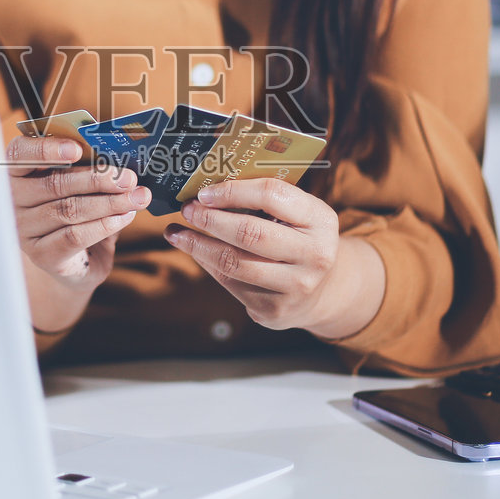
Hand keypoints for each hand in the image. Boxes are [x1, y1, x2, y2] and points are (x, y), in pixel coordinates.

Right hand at [6, 135, 150, 331]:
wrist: (77, 261)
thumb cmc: (77, 211)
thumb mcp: (79, 184)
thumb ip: (88, 166)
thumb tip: (120, 156)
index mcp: (17, 172)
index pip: (19, 154)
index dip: (46, 149)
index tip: (77, 148)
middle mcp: (14, 200)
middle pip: (55, 184)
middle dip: (97, 179)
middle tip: (128, 177)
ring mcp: (24, 230)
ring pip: (69, 210)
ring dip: (109, 202)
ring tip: (136, 197)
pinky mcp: (42, 255)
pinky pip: (75, 236)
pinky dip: (105, 224)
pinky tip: (125, 216)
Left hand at [164, 178, 383, 338]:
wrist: (323, 292)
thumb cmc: (300, 240)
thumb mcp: (299, 215)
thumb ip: (265, 201)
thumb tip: (209, 188)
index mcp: (321, 220)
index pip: (272, 195)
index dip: (233, 191)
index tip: (205, 192)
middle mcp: (314, 254)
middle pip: (250, 233)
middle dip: (210, 219)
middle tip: (187, 209)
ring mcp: (295, 286)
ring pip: (234, 263)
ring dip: (197, 245)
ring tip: (176, 233)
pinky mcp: (274, 309)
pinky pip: (230, 283)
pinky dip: (207, 264)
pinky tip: (195, 251)